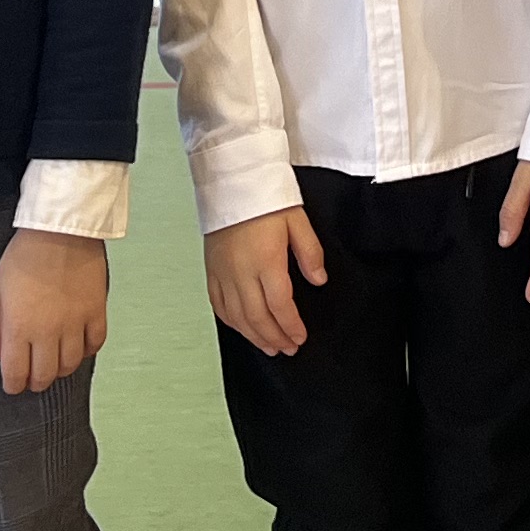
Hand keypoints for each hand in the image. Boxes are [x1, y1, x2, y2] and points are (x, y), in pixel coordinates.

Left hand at [0, 228, 109, 394]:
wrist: (59, 230)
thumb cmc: (24, 256)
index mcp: (19, 327)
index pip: (16, 374)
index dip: (13, 385)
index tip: (13, 383)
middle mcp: (48, 331)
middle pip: (45, 376)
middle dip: (36, 382)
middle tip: (33, 377)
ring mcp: (75, 322)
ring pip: (70, 365)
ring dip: (60, 369)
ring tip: (54, 361)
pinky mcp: (96, 311)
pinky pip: (95, 343)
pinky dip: (86, 350)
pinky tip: (78, 345)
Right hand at [204, 208, 329, 356]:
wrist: (232, 181)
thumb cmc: (265, 198)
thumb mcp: (298, 220)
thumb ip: (310, 253)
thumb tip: (319, 280)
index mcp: (265, 260)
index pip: (280, 305)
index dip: (290, 326)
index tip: (300, 337)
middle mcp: (241, 271)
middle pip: (257, 317)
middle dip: (274, 338)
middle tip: (288, 349)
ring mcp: (222, 273)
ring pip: (236, 317)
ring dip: (254, 336)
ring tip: (269, 347)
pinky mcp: (211, 270)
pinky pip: (218, 305)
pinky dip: (231, 322)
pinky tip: (243, 328)